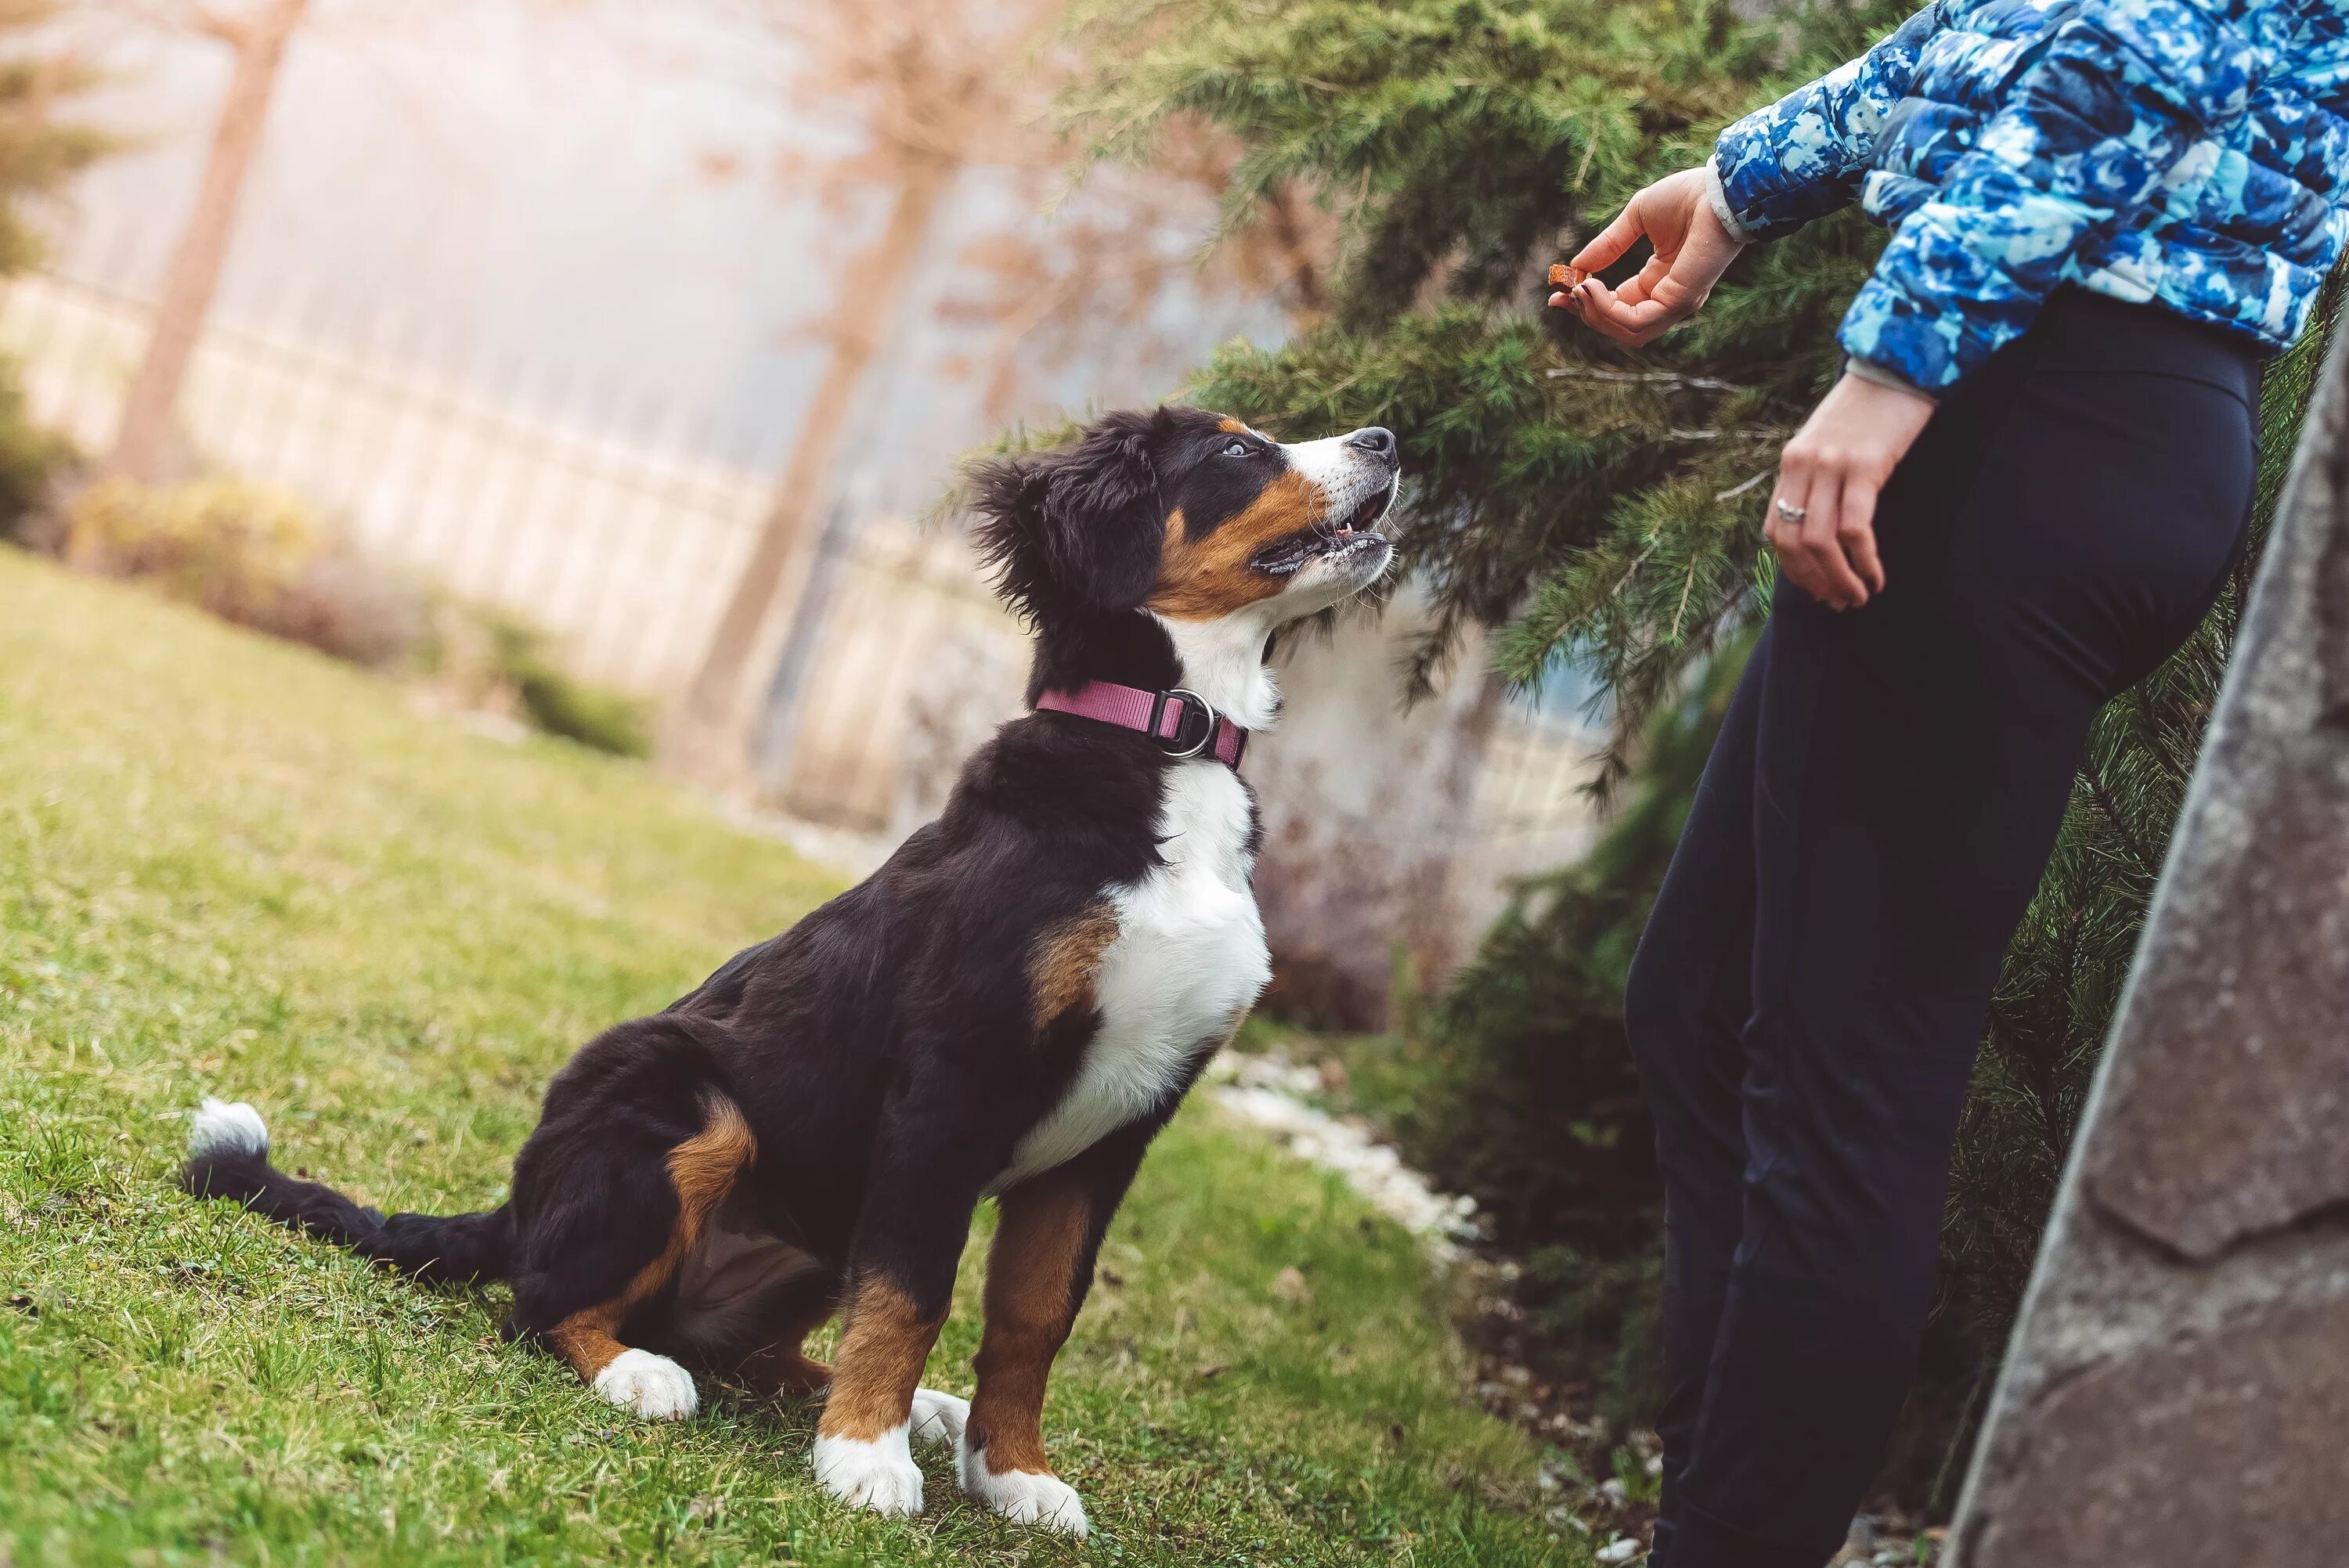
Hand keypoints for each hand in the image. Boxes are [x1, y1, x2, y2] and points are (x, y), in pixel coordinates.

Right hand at [1551, 166, 1745, 345]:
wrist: (1718, 189)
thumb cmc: (1687, 196)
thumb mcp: (1636, 217)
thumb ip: (1608, 245)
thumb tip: (1576, 267)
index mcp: (1661, 279)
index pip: (1619, 305)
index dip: (1587, 302)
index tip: (1558, 293)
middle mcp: (1669, 297)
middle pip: (1619, 325)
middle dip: (1586, 313)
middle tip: (1561, 296)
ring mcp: (1676, 304)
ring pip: (1626, 330)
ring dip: (1595, 314)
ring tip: (1579, 289)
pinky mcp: (1679, 302)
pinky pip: (1636, 321)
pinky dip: (1608, 310)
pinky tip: (1592, 289)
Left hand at [1766, 371, 1936, 609]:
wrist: (1900, 363)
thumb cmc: (1872, 409)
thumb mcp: (1831, 443)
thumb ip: (1820, 480)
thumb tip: (1825, 533)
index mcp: (1791, 462)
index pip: (1775, 530)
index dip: (1793, 569)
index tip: (1817, 590)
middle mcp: (1803, 465)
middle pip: (1794, 543)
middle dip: (1815, 582)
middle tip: (1840, 603)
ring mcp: (1831, 466)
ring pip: (1821, 542)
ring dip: (1839, 579)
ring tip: (1859, 597)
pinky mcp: (1865, 466)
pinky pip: (1855, 528)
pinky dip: (1864, 561)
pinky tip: (1876, 576)